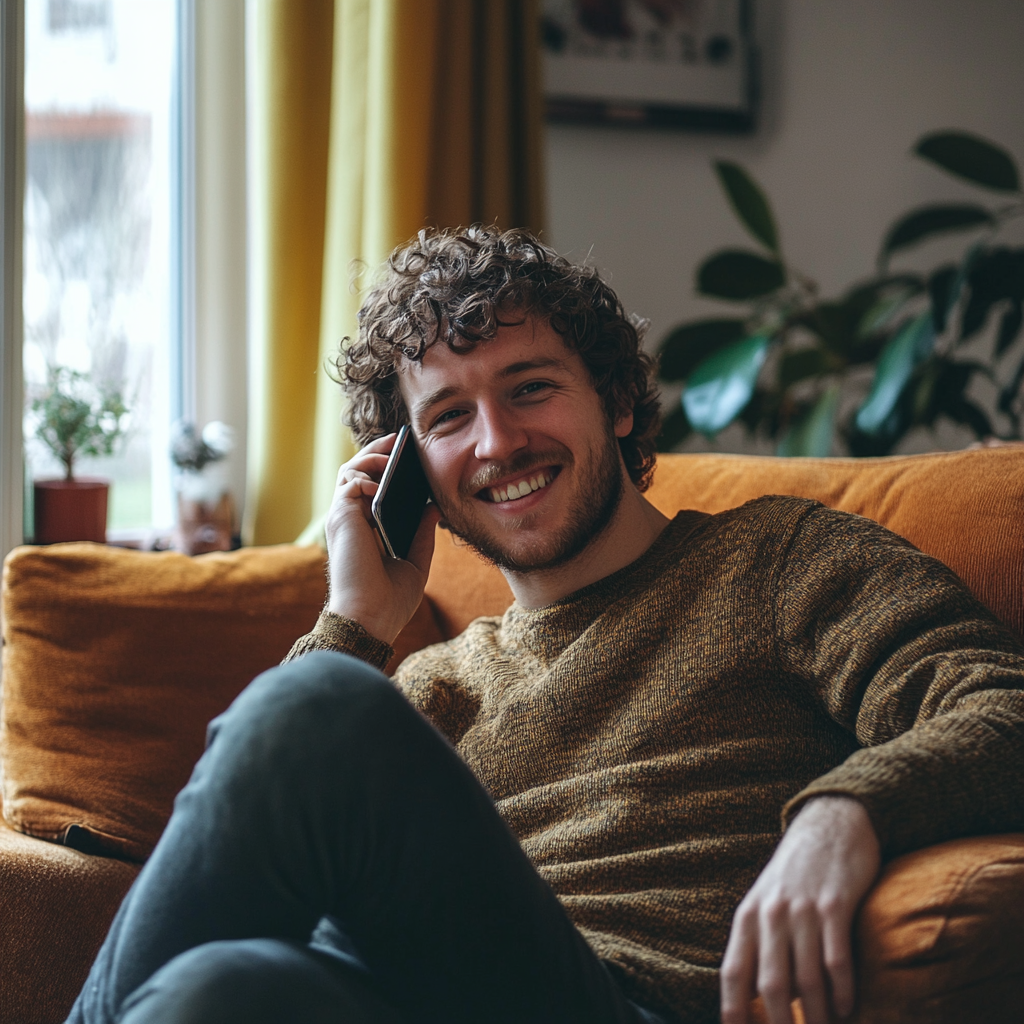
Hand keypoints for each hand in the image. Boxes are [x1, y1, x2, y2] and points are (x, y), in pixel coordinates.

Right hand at [324, 433, 440, 644]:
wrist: (370, 619)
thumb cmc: (389, 600)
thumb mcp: (415, 562)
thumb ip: (422, 533)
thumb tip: (434, 506)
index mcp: (367, 530)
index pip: (373, 489)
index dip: (387, 469)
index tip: (409, 455)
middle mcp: (352, 521)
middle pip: (359, 473)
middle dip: (378, 451)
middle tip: (400, 439)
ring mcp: (343, 518)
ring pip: (350, 471)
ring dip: (371, 456)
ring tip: (394, 451)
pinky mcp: (340, 518)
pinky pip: (349, 482)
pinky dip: (366, 475)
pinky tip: (384, 480)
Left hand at [720, 796, 880, 1023]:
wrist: (829, 825)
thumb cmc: (795, 874)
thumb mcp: (765, 902)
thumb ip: (758, 943)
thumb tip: (757, 998)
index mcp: (747, 916)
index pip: (733, 974)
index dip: (735, 1013)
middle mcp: (770, 914)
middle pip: (771, 986)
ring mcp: (803, 909)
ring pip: (807, 979)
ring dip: (817, 1017)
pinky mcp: (835, 905)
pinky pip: (837, 959)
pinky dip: (842, 991)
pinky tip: (846, 1009)